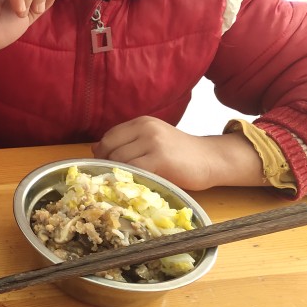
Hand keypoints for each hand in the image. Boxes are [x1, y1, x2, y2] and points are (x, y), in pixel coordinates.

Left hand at [93, 116, 263, 190]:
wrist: (210, 159)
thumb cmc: (179, 154)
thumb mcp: (152, 140)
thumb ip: (127, 142)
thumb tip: (96, 149)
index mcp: (141, 122)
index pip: (110, 136)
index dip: (103, 153)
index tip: (104, 166)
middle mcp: (145, 128)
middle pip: (111, 148)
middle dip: (107, 164)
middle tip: (112, 178)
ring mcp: (153, 142)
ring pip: (120, 159)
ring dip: (117, 173)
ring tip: (123, 182)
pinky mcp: (159, 158)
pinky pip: (133, 169)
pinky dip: (129, 178)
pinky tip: (133, 184)